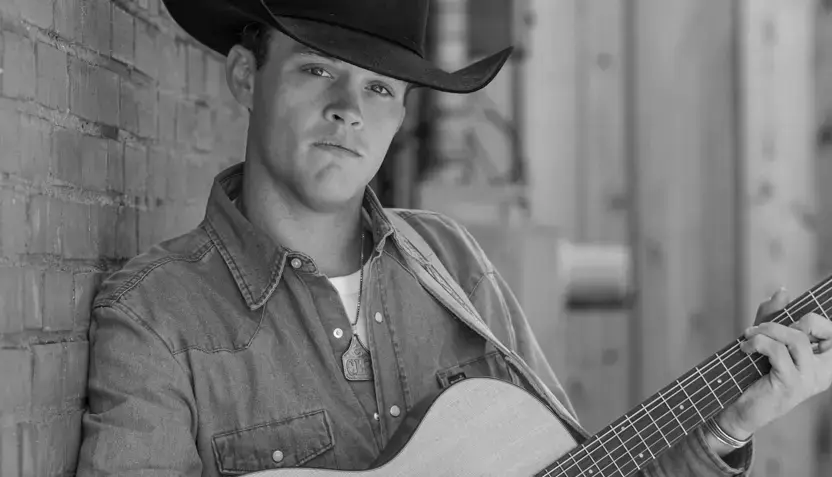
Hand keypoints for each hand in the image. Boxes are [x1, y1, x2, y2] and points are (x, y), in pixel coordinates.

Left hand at [716, 288, 831, 443]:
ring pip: (796, 338)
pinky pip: (777, 351)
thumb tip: (783, 291)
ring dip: (766, 330)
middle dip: (786, 320)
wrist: (740, 408)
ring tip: (748, 336)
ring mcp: (810, 379)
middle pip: (818, 326)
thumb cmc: (755, 374)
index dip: (811, 319)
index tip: (787, 326)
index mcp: (824, 361)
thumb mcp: (766, 340)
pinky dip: (757, 343)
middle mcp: (824, 371)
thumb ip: (774, 316)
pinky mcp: (791, 384)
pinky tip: (745, 348)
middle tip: (761, 329)